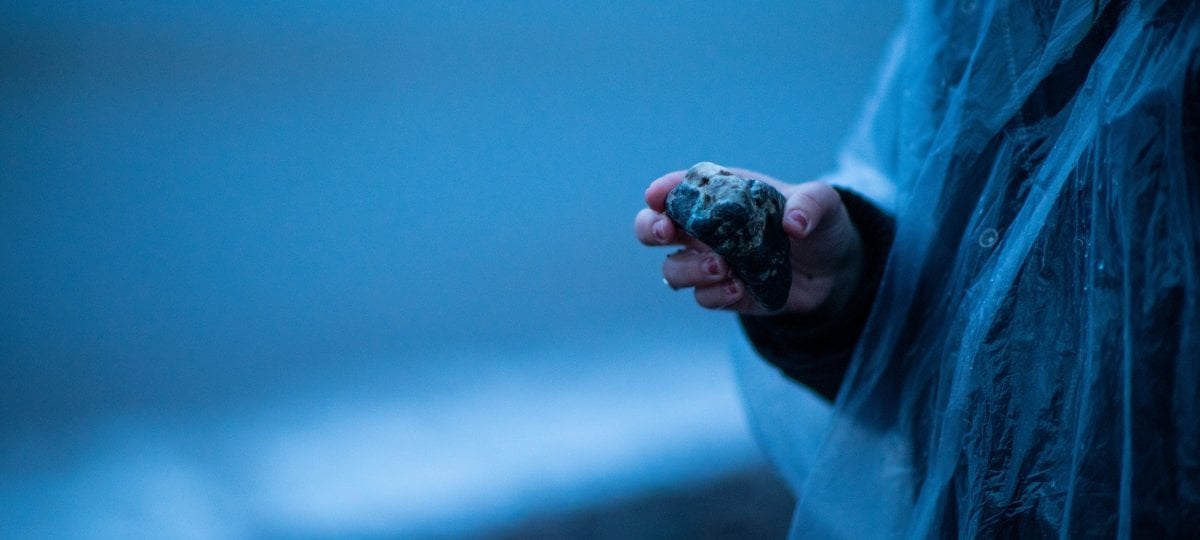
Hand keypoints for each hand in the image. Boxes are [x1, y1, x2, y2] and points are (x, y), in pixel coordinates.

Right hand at [634, 168, 863, 315]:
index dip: (662, 191)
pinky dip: (714, 294)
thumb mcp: (824, 203)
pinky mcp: (724, 294)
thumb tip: (793, 222)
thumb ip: (810, 203)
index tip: (658, 196)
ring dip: (689, 268)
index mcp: (720, 195)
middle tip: (668, 232)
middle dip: (651, 228)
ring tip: (722, 267)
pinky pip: (703, 297)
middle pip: (653, 228)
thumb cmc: (819, 224)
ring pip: (672, 269)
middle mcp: (706, 230)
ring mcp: (711, 264)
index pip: (679, 189)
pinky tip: (738, 289)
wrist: (834, 271)